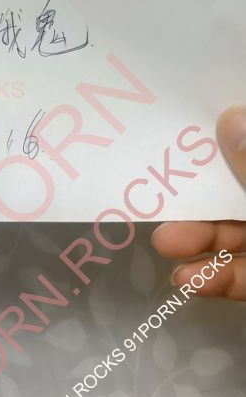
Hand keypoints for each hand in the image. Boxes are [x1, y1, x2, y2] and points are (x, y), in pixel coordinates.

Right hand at [151, 106, 245, 300]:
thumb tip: (229, 118)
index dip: (224, 131)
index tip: (182, 125)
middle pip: (237, 186)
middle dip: (199, 195)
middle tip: (159, 195)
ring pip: (237, 232)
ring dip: (198, 238)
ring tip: (164, 244)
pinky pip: (245, 273)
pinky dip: (217, 276)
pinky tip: (187, 279)